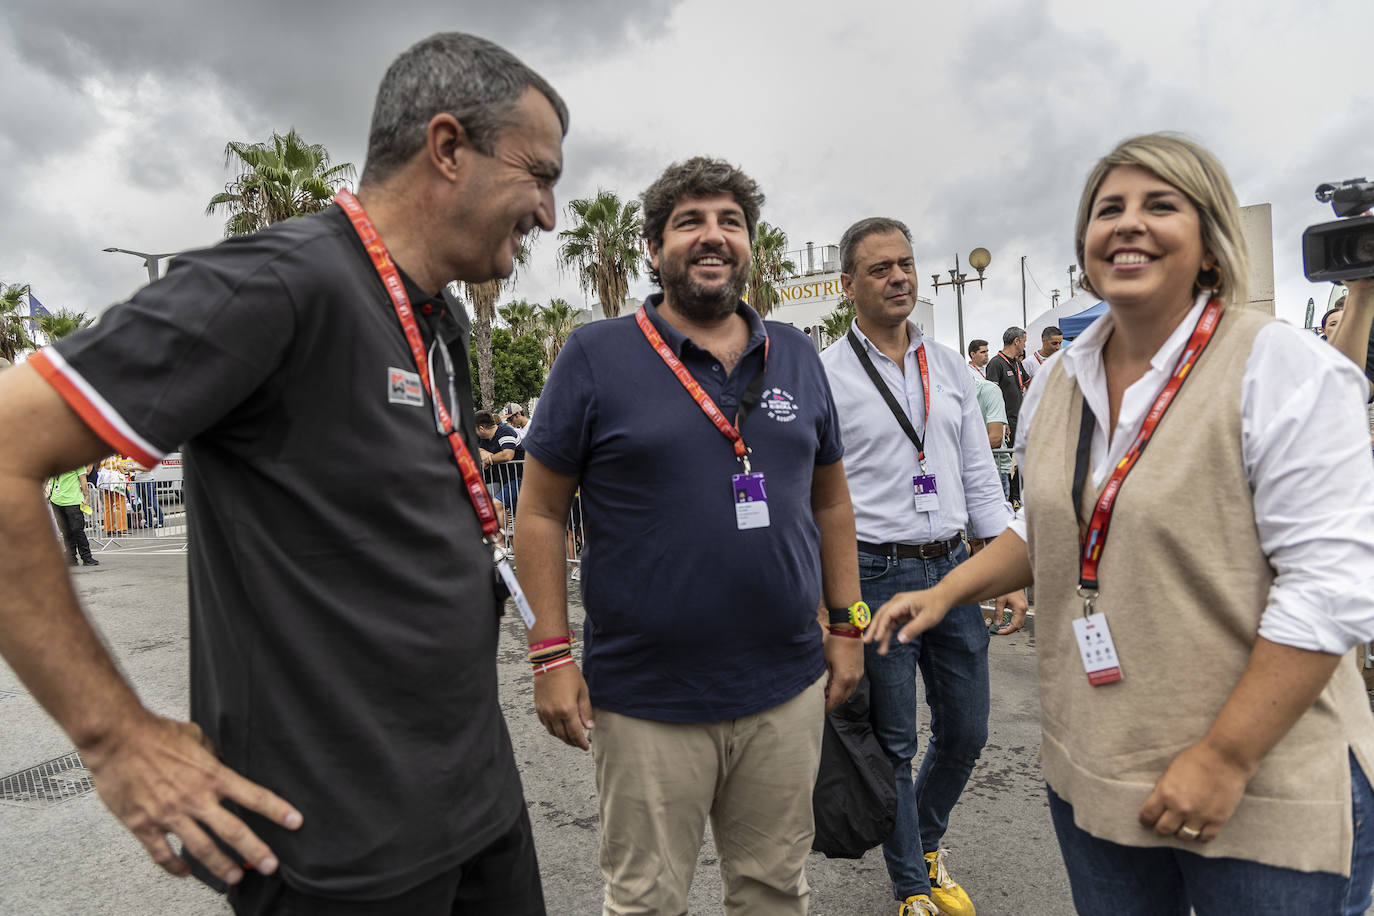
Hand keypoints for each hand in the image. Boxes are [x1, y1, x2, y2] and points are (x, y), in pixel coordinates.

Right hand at [83, 713, 301, 884]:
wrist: (116, 738)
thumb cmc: (155, 733)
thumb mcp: (194, 736)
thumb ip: (211, 753)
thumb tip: (220, 760)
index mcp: (211, 775)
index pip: (253, 795)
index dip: (277, 810)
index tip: (295, 822)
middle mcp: (195, 798)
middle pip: (233, 831)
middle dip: (256, 850)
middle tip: (272, 866)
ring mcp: (169, 814)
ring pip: (201, 848)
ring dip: (221, 866)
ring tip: (235, 877)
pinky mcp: (143, 825)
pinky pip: (161, 853)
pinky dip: (174, 866)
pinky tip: (185, 873)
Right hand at [533, 663, 593, 749]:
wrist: (550, 662)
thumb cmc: (569, 674)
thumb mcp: (582, 692)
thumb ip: (585, 711)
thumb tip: (589, 727)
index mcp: (567, 710)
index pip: (575, 733)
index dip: (581, 743)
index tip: (585, 747)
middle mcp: (554, 714)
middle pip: (563, 736)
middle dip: (572, 742)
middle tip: (579, 744)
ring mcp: (544, 712)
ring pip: (553, 732)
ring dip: (562, 738)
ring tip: (570, 738)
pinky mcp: (538, 708)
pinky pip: (545, 724)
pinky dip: (553, 730)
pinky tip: (559, 728)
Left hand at [822, 631, 862, 712]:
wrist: (849, 630)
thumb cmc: (834, 644)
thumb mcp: (825, 662)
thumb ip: (826, 678)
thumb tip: (823, 690)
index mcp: (843, 679)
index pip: (834, 699)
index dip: (827, 707)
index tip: (820, 710)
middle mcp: (853, 679)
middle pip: (842, 698)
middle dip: (832, 703)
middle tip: (822, 703)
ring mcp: (858, 675)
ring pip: (849, 693)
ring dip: (839, 696)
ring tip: (828, 695)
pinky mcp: (860, 670)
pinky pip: (853, 685)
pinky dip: (844, 689)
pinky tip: (836, 685)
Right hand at [863, 587, 953, 654]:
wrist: (942, 597)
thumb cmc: (936, 606)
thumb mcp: (928, 619)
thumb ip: (914, 629)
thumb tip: (900, 640)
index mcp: (902, 602)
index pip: (887, 614)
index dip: (881, 626)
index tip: (877, 638)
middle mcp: (896, 603)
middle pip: (881, 616)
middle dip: (873, 629)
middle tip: (867, 642)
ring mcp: (897, 607)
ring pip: (885, 621)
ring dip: (881, 634)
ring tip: (880, 650)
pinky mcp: (900, 613)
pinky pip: (891, 623)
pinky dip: (887, 633)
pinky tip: (885, 643)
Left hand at [993, 590, 1028, 634]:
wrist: (1012, 577)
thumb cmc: (1007, 586)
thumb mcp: (1000, 600)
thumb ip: (998, 613)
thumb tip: (997, 623)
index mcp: (1020, 608)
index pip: (1015, 625)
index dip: (1007, 630)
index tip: (999, 631)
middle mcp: (1024, 608)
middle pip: (1018, 625)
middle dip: (1009, 629)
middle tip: (999, 630)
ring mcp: (1024, 607)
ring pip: (1019, 622)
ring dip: (1011, 625)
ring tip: (1001, 627)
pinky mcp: (1022, 605)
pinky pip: (1019, 617)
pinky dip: (1013, 621)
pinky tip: (1006, 621)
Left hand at [1137, 739, 1252, 842]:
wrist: (1225, 757)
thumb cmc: (1196, 759)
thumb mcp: (1171, 771)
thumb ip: (1163, 789)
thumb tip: (1158, 804)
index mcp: (1166, 793)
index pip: (1148, 816)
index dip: (1145, 820)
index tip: (1147, 820)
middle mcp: (1181, 808)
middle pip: (1164, 830)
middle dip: (1160, 829)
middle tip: (1163, 826)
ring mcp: (1200, 816)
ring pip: (1184, 837)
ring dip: (1180, 833)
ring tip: (1181, 827)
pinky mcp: (1218, 820)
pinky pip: (1205, 838)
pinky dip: (1200, 836)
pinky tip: (1198, 830)